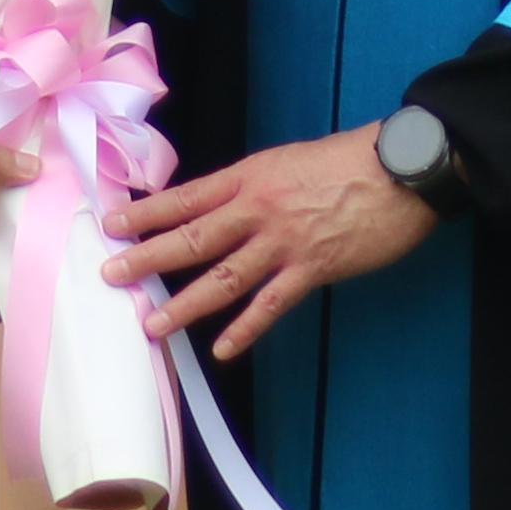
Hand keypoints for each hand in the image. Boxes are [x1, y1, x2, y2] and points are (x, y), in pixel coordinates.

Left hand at [101, 125, 434, 361]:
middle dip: (147, 257)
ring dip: (184, 304)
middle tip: (110, 274)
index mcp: (250, 175)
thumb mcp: (287, 160)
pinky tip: (223, 350)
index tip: (111, 224)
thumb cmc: (349, 159)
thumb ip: (254, 185)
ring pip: (223, 277)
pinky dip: (245, 329)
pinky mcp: (313, 268)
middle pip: (192, 237)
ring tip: (153, 324)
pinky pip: (271, 304)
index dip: (146, 212)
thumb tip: (223, 207)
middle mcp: (258, 208)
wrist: (400, 170)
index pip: (186, 197)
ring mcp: (284, 241)